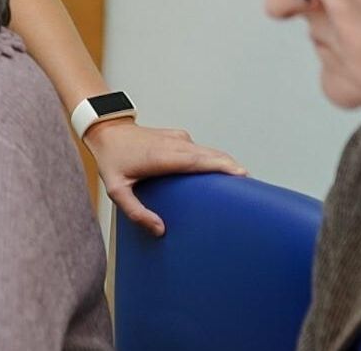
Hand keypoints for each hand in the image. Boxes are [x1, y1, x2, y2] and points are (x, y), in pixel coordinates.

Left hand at [84, 118, 246, 235]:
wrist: (106, 130)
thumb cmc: (112, 159)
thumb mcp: (117, 189)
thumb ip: (136, 211)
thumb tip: (160, 230)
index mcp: (164, 156)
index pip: (201, 160)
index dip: (224, 166)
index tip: (244, 176)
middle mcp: (176, 144)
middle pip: (213, 155)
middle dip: (233, 169)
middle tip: (253, 190)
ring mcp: (179, 139)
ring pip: (210, 151)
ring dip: (226, 165)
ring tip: (243, 186)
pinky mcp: (180, 138)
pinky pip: (203, 150)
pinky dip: (215, 161)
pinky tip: (221, 176)